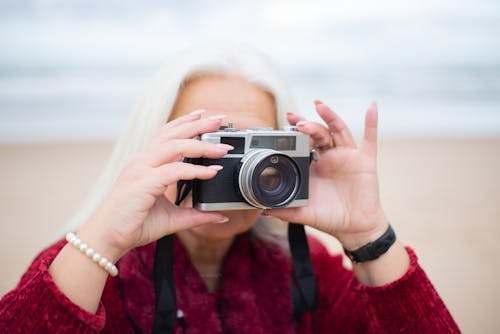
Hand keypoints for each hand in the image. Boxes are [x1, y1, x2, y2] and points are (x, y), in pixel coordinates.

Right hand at [79, 110, 232, 260]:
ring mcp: (141, 170)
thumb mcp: (172, 218)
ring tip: (222, 148)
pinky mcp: (143, 183)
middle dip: (197, 125)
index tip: (202, 115)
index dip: (184, 123)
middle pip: (172, 134)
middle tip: (218, 119)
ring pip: (174, 147)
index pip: (165, 135)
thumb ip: (196, 215)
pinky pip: (174, 171)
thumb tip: (220, 217)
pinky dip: (195, 170)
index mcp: (145, 164)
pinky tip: (211, 172)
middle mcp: (142, 162)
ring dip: (201, 145)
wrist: (108, 238)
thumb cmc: (134, 224)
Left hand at [264, 101, 387, 249]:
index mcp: (313, 166)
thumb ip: (285, 211)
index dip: (294, 134)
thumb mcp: (304, 213)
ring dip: (330, 117)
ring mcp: (347, 156)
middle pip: (318, 133)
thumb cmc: (330, 218)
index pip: (302, 143)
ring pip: (338, 131)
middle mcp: (329, 157)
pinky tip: (371, 107)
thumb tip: (263, 211)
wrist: (355, 228)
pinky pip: (370, 139)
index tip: (284, 126)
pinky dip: (371, 122)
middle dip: (307, 124)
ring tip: (319, 106)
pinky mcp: (365, 161)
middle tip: (294, 119)